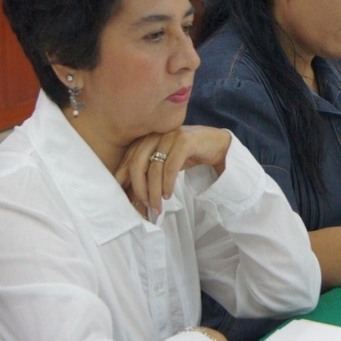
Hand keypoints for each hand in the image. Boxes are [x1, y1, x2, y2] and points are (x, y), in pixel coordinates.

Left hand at [114, 126, 231, 215]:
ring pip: (154, 168)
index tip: (123, 198)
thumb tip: (131, 194)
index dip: (123, 179)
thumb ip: (149, 171)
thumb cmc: (189, 154)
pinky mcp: (185, 141)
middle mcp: (156, 134)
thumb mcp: (165, 162)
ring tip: (157, 205)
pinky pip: (171, 166)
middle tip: (145, 205)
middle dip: (138, 189)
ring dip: (154, 191)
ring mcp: (170, 136)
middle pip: (137, 164)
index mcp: (147, 138)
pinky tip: (168, 195)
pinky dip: (168, 183)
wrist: (218, 144)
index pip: (128, 159)